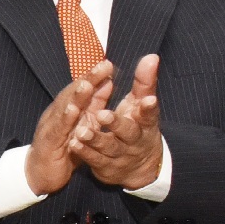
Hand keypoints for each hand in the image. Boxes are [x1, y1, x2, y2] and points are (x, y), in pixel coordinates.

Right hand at [23, 62, 112, 195]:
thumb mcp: (84, 124)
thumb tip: (108, 83)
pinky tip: (72, 110)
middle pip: (73, 93)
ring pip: (64, 108)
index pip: (81, 88)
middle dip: (88, 79)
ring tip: (87, 83)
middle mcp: (57, 113)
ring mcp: (51, 126)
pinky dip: (65, 119)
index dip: (94, 76)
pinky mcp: (49, 142)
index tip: (108, 64)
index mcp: (67, 108)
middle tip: (103, 66)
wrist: (40, 174)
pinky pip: (58, 129)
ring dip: (75, 96)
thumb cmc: (64, 148)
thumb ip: (95, 105)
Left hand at [70, 54, 162, 189]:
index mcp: (145, 124)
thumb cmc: (138, 126)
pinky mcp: (106, 166)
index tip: (148, 99)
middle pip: (128, 132)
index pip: (149, 114)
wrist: (140, 167)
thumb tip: (151, 56)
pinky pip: (94, 159)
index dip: (149, 107)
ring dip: (95, 139)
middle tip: (102, 114)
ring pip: (108, 147)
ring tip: (81, 131)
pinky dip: (84, 152)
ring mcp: (120, 155)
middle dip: (116, 123)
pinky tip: (73, 144)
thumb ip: (144, 82)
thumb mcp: (141, 106)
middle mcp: (135, 141)